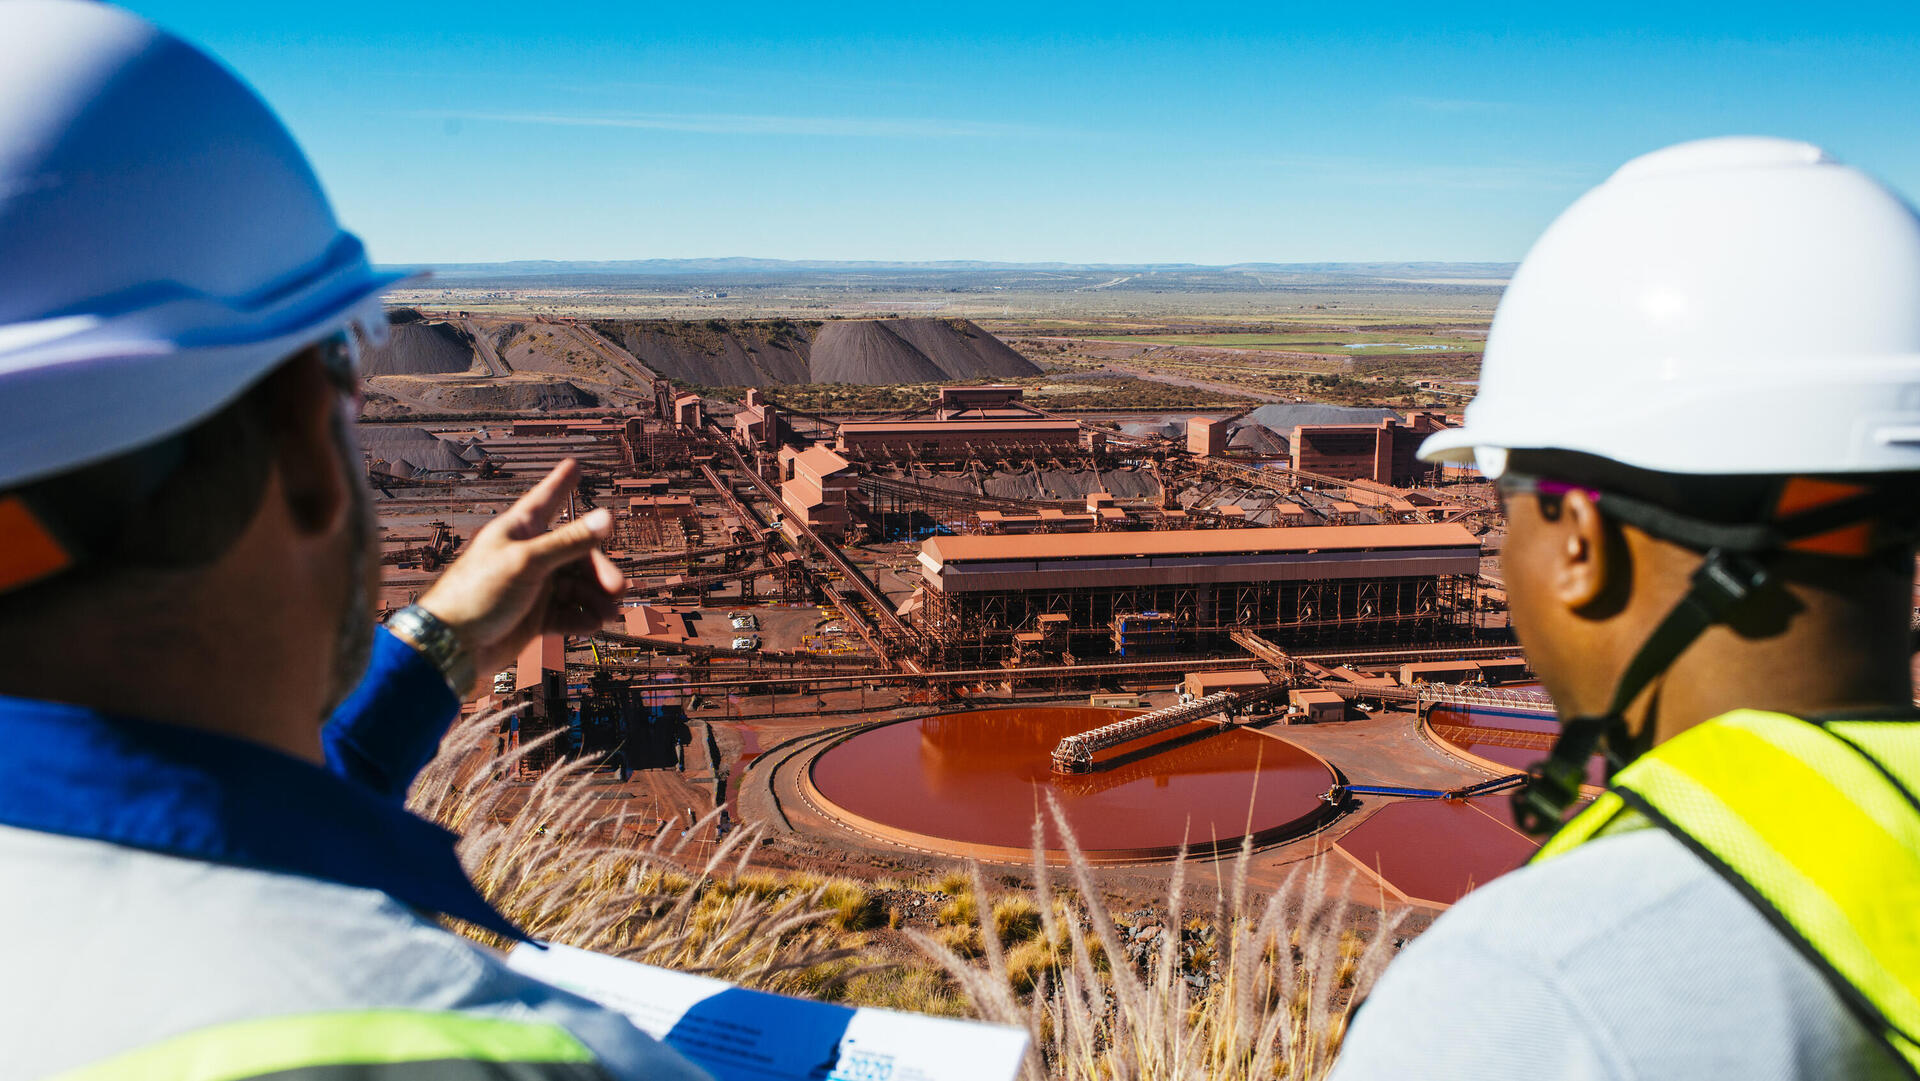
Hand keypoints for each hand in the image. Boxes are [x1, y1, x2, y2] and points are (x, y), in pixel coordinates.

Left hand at [413, 459, 623, 692]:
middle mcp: (530, 554)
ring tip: (609, 614)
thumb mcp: (528, 562)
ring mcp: (534, 586)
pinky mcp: (534, 615)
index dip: (561, 483)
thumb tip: (608, 518)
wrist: (452, 645)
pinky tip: (592, 624)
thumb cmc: (478, 592)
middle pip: (578, 554)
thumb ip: (570, 541)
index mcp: (522, 530)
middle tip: (618, 588)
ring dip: (595, 598)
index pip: (547, 499)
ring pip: (577, 586)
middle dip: (600, 571)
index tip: (574, 464)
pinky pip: (567, 612)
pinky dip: (581, 618)